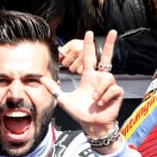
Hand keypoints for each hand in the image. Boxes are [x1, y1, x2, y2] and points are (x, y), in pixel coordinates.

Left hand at [40, 31, 123, 152]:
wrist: (92, 125)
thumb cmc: (80, 113)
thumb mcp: (64, 99)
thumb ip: (53, 88)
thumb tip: (40, 79)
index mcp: (88, 77)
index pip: (88, 57)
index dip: (88, 46)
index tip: (88, 33)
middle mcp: (99, 78)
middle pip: (106, 57)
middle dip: (110, 44)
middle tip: (113, 31)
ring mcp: (109, 85)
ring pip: (107, 77)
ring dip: (99, 90)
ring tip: (94, 99)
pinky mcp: (116, 92)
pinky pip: (112, 88)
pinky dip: (105, 96)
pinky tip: (101, 103)